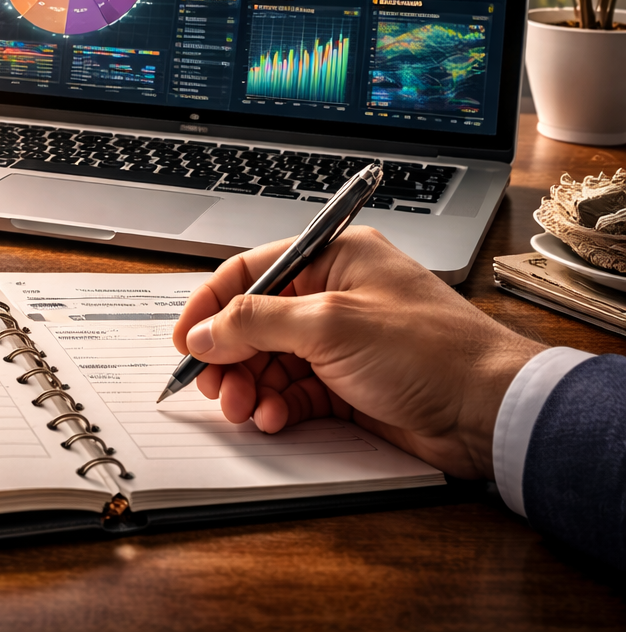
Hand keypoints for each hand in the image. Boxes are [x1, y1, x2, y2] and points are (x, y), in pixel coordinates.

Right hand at [172, 226, 545, 480]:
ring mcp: (341, 343)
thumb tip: (205, 332)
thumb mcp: (331, 325)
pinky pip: (292, 393)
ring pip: (268, 361)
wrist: (490, 411)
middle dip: (227, 356)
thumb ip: (257, 323)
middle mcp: (334, 296)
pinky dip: (275, 406)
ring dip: (248, 386)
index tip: (185, 340)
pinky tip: (273, 418)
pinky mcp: (348, 385)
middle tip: (211, 385)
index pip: (251, 272)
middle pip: (253, 322)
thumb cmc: (432, 352)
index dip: (210, 305)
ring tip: (242, 409)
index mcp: (335, 258)